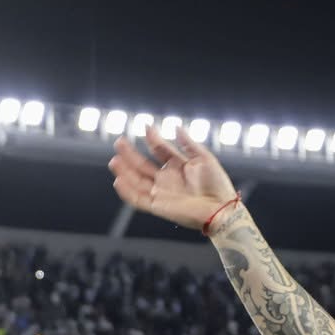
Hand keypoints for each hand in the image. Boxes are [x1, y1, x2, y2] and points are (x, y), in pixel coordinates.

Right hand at [109, 125, 239, 231]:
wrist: (220, 208)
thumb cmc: (216, 184)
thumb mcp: (203, 158)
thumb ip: (187, 143)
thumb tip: (175, 126)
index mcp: (177, 166)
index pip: (159, 150)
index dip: (152, 139)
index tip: (146, 127)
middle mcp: (166, 179)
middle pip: (143, 165)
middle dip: (130, 154)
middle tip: (119, 141)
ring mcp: (160, 193)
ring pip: (137, 181)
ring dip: (125, 171)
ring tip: (115, 160)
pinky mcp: (157, 206)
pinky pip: (138, 199)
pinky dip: (127, 191)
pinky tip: (119, 181)